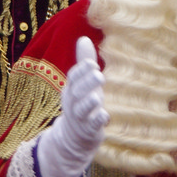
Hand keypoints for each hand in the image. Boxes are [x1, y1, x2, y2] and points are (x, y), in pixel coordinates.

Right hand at [36, 37, 108, 176]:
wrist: (74, 138)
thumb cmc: (83, 103)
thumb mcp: (82, 83)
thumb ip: (83, 62)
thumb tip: (83, 38)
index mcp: (72, 88)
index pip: (73, 77)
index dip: (81, 71)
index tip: (91, 63)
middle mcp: (73, 102)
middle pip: (77, 92)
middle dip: (86, 83)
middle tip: (98, 74)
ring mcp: (80, 118)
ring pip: (82, 109)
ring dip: (89, 102)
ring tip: (98, 97)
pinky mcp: (88, 131)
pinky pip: (92, 126)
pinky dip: (97, 121)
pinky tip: (104, 116)